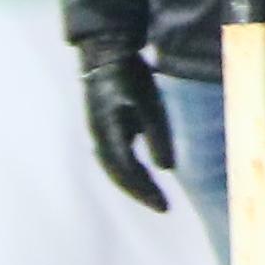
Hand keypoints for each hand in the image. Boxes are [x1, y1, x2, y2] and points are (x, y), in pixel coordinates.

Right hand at [80, 43, 171, 213]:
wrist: (104, 56)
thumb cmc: (130, 77)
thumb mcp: (149, 104)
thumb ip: (158, 135)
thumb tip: (167, 169)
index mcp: (110, 134)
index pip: (129, 172)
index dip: (146, 191)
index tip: (165, 207)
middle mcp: (99, 140)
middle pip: (120, 176)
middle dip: (141, 193)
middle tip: (163, 207)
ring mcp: (98, 135)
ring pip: (115, 170)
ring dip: (133, 185)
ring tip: (154, 197)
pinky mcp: (102, 130)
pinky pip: (114, 159)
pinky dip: (128, 172)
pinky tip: (143, 177)